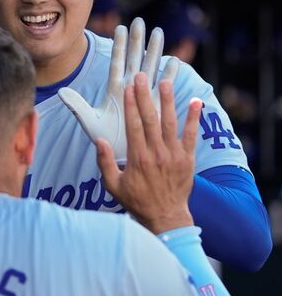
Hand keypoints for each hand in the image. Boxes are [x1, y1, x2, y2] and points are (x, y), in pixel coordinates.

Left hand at [58, 17, 179, 163]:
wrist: (123, 156)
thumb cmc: (106, 139)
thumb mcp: (89, 121)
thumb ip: (77, 105)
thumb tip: (60, 90)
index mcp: (114, 90)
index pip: (116, 63)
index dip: (118, 46)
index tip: (119, 27)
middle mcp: (130, 89)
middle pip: (134, 59)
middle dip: (137, 41)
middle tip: (139, 21)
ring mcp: (144, 95)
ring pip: (150, 68)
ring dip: (154, 51)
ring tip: (158, 32)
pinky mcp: (156, 105)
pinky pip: (164, 87)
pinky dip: (169, 74)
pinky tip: (174, 60)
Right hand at [96, 72, 202, 233]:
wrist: (166, 218)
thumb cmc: (137, 201)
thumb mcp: (113, 185)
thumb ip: (105, 162)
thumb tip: (99, 140)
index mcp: (138, 158)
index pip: (134, 125)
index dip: (131, 105)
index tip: (128, 88)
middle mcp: (157, 153)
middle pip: (151, 119)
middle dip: (145, 96)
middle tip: (142, 78)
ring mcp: (174, 155)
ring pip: (170, 123)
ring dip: (168, 101)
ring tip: (165, 82)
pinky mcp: (188, 159)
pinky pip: (191, 135)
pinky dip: (194, 118)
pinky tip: (195, 102)